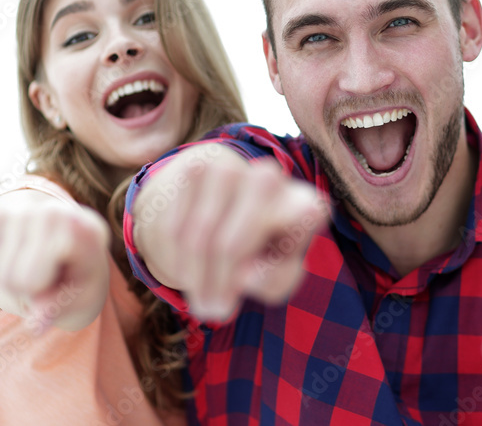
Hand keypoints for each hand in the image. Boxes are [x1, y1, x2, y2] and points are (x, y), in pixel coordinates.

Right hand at [0, 190, 110, 329]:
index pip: (34, 279)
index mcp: (84, 230)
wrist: (74, 235)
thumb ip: (58, 308)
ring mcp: (23, 209)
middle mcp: (53, 213)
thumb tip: (35, 327)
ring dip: (14, 280)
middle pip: (14, 280)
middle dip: (29, 288)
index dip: (44, 289)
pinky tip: (22, 256)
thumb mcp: (81, 295)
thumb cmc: (81, 272)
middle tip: (51, 273)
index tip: (67, 276)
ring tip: (39, 264)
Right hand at [133, 146, 327, 321]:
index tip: (258, 275)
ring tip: (201, 304)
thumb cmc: (261, 253)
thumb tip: (246, 275)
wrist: (223, 212)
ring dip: (195, 278)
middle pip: (232, 244)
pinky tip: (187, 274)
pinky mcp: (193, 169)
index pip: (307, 216)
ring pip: (199, 236)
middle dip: (218, 284)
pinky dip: (177, 259)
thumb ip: (275, 280)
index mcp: (304, 202)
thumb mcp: (278, 275)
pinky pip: (175, 226)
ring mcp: (230, 168)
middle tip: (215, 313)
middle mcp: (271, 177)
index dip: (285, 248)